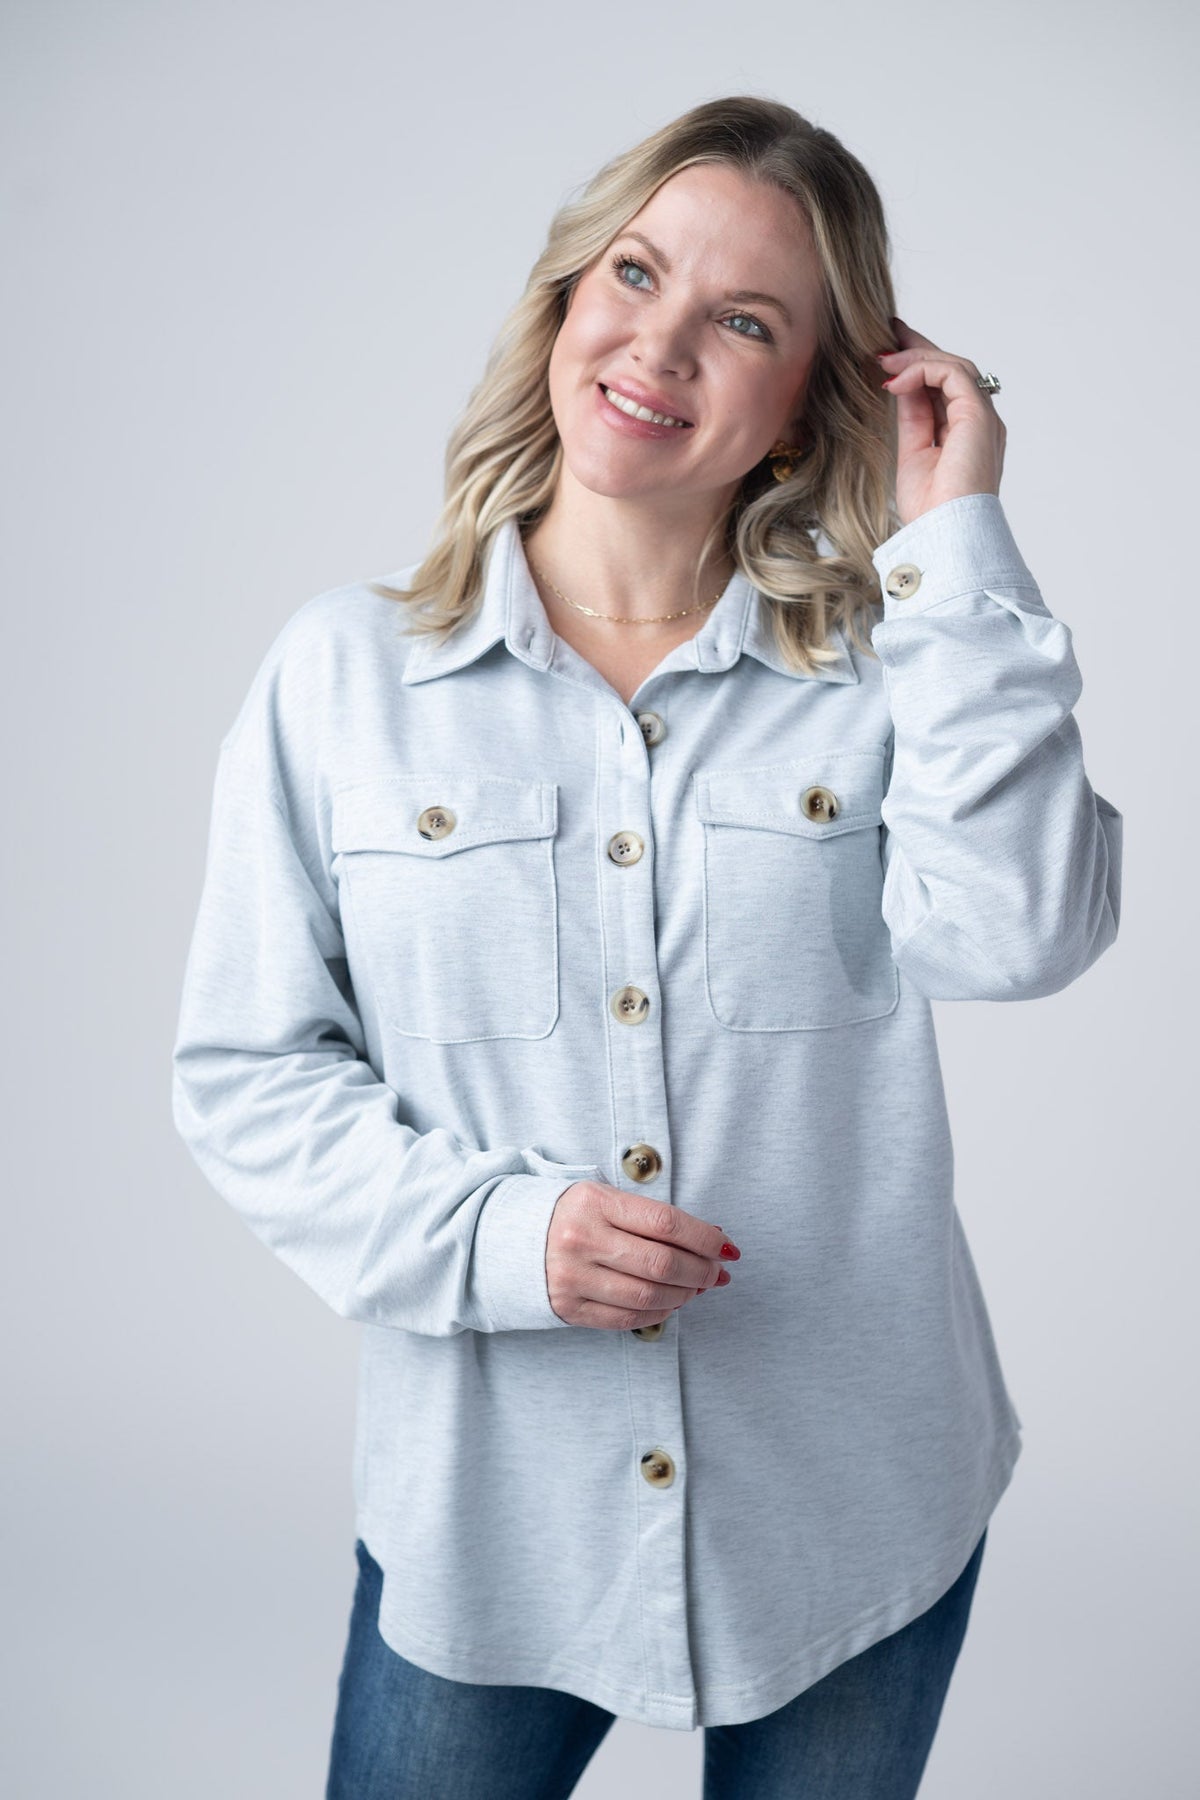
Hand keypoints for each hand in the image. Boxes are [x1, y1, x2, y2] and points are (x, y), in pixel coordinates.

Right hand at [545, 1181, 737, 1329]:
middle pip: (662, 1264)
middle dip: (702, 1271)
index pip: (666, 1223)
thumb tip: (713, 1239)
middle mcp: (581, 1239)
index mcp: (594, 1202)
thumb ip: (651, 1217)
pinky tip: (670, 1302)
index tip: (726, 1246)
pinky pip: (627, 1318)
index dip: (705, 1238)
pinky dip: (659, 1312)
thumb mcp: (604, 1198)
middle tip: (717, 1272)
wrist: (509, 1239)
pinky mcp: (568, 1307)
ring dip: (685, 1295)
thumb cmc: (571, 1215)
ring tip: (697, 1287)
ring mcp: (572, 1276)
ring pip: (648, 1295)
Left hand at [876, 316, 1006, 527]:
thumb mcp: (912, 453)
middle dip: (918, 349)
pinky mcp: (979, 415)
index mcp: (965, 434)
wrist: (946, 531)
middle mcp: (979, 422)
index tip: (890, 352)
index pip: (943, 388)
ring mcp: (982, 417)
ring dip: (915, 357)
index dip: (918, 366)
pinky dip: (921, 369)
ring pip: (953, 366)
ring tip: (882, 360)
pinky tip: (895, 381)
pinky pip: (952, 373)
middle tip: (887, 334)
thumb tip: (899, 388)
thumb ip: (912, 418)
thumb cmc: (930, 509)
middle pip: (951, 370)